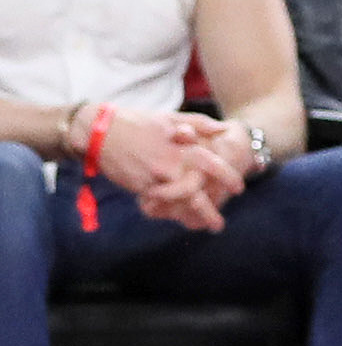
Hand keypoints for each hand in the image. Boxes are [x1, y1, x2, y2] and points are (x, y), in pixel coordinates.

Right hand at [93, 111, 241, 232]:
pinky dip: (170, 214)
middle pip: (195, 191)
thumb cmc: (137, 122)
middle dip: (209, 210)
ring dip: (191, 217)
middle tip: (219, 225)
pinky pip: (158, 205)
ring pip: (177, 202)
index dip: (226, 175)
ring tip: (203, 228)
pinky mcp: (138, 187)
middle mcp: (168, 163)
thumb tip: (223, 129)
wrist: (100, 131)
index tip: (239, 188)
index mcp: (178, 145)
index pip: (209, 162)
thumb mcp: (170, 116)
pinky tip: (179, 221)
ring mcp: (152, 177)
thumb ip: (199, 123)